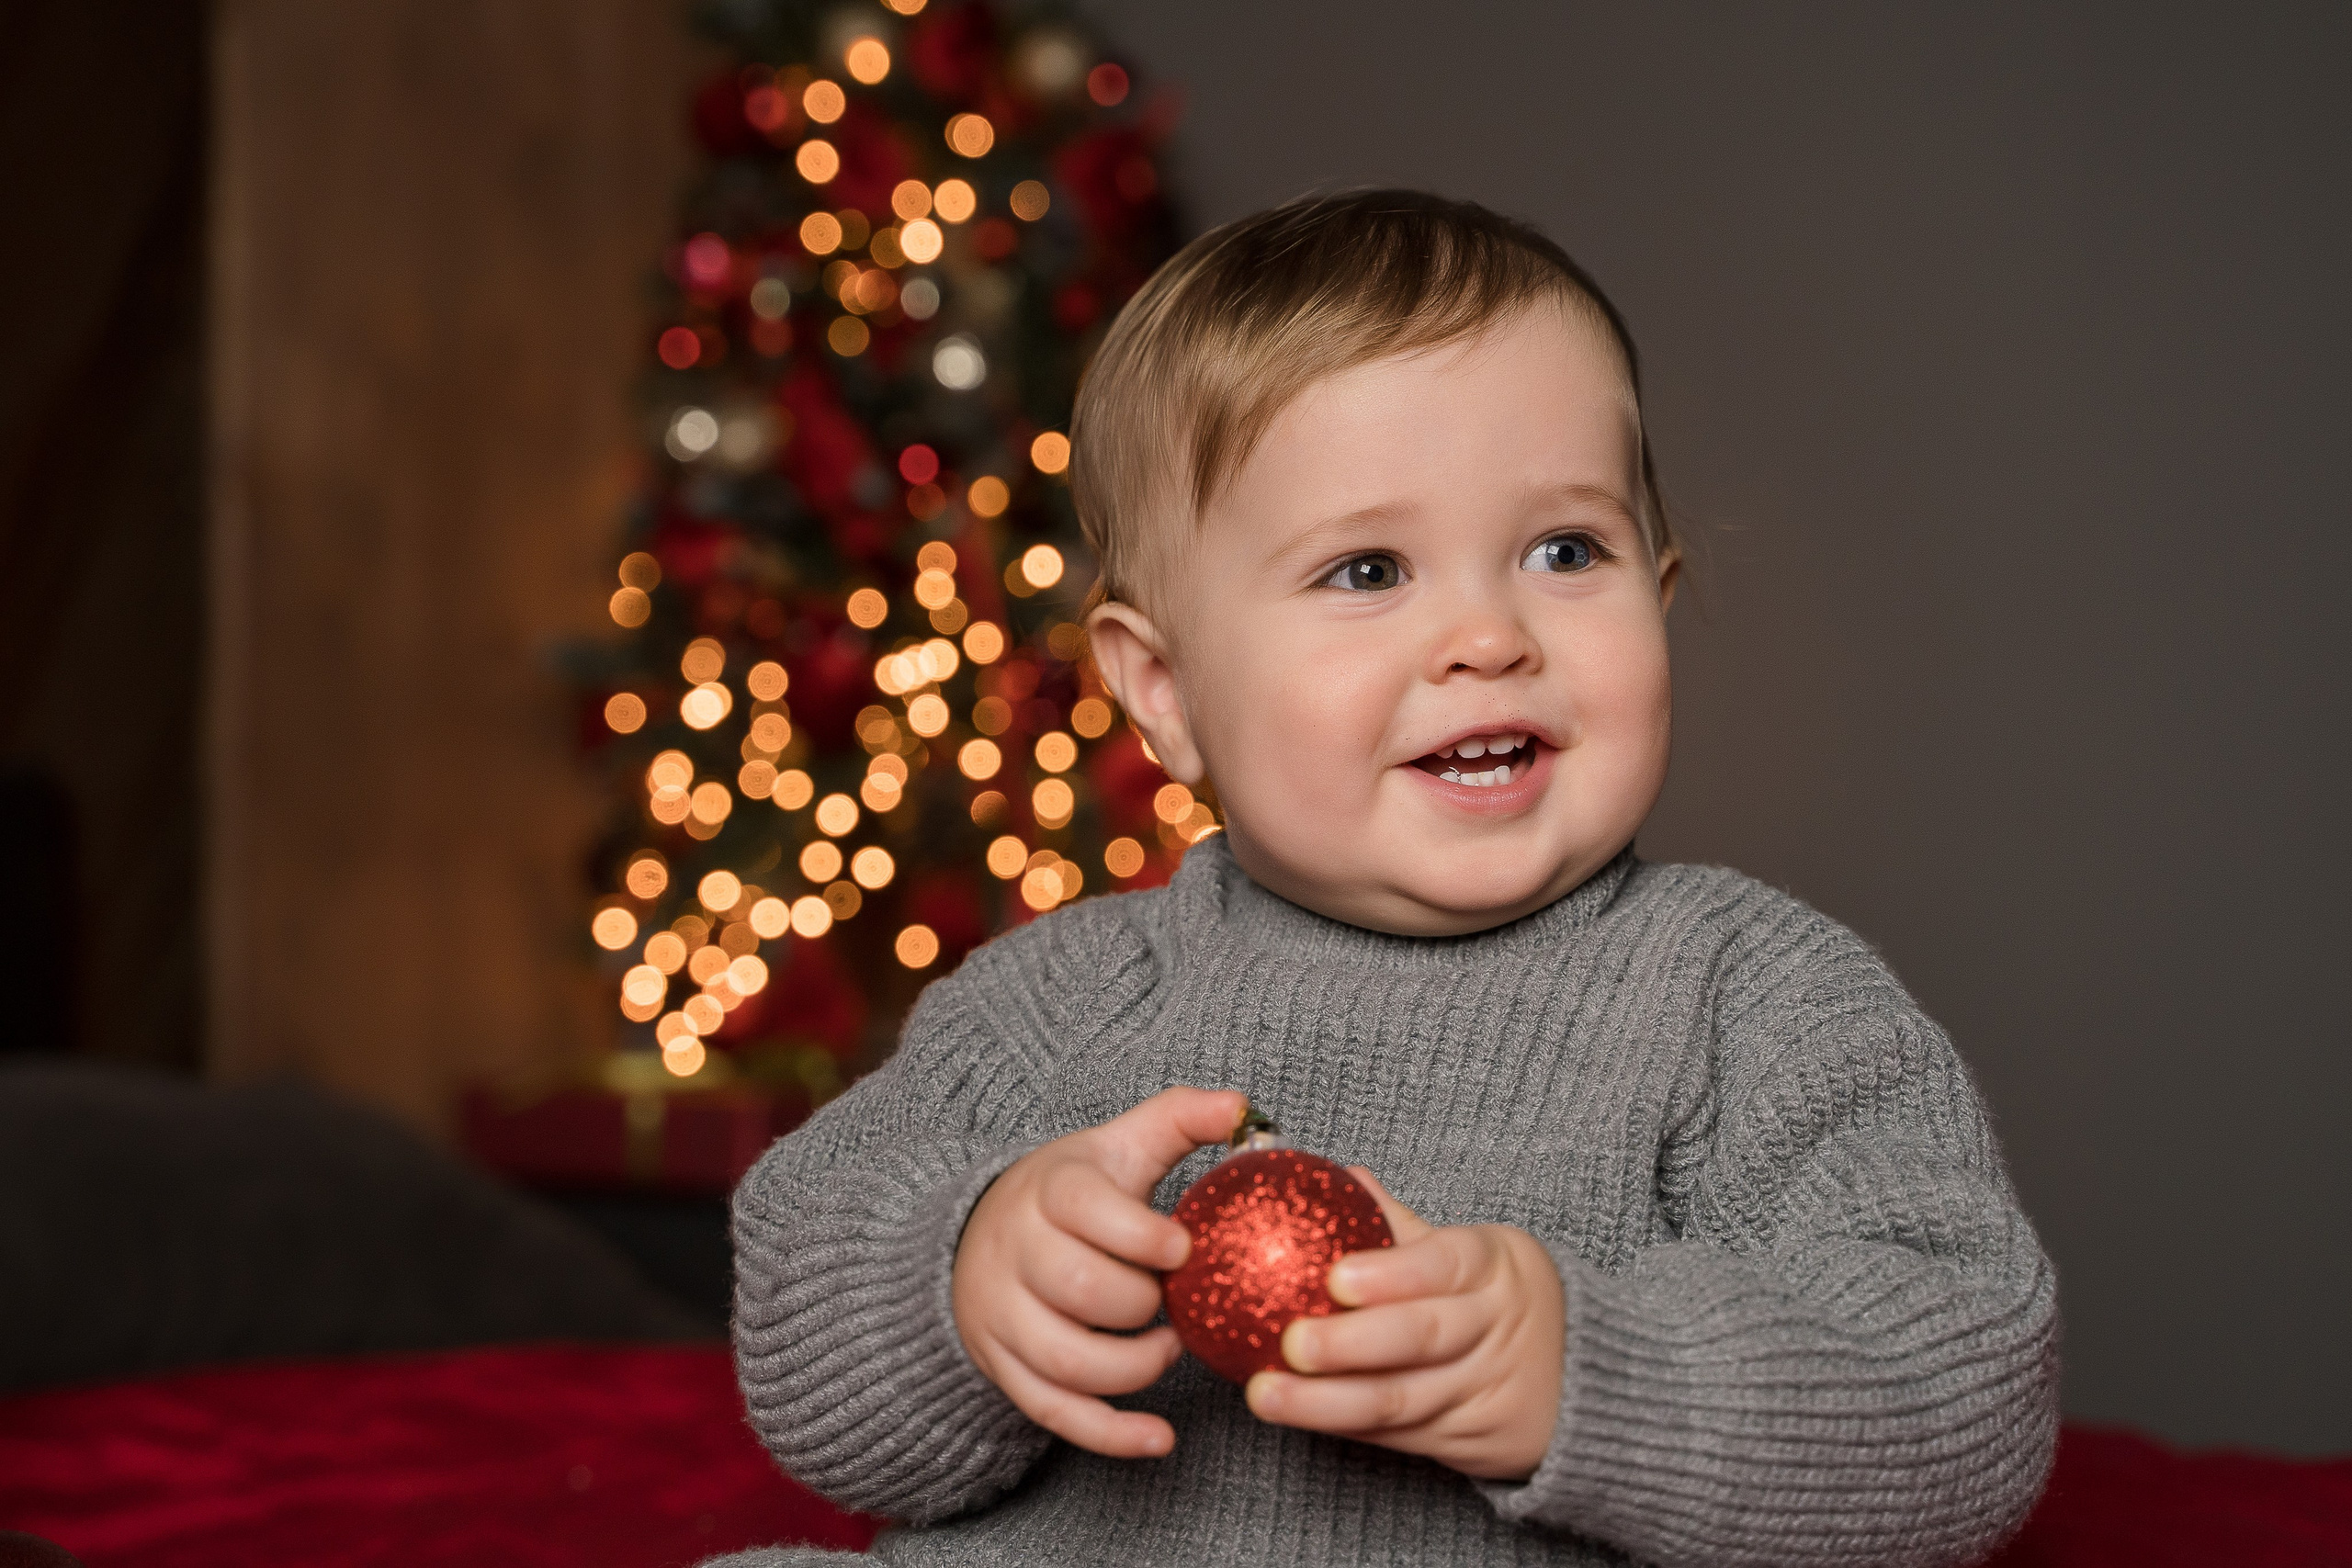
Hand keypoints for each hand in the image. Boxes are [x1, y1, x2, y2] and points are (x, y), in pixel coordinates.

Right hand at [953, 1086, 1247, 1460]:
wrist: (979, 1234)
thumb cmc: (1073, 1191)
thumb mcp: (1119, 1145)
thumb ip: (1179, 1118)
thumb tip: (1241, 1106)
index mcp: (1048, 1190)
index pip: (1083, 1208)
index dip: (1140, 1234)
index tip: (1184, 1249)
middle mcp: (1015, 1251)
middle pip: (1079, 1289)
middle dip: (1141, 1302)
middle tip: (1177, 1298)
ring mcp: (1003, 1316)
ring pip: (1065, 1360)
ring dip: (1133, 1368)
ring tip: (1171, 1349)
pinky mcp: (1005, 1367)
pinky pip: (1053, 1413)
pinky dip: (1108, 1433)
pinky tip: (1159, 1439)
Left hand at [1244, 1169, 1565, 1481]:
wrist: (1582, 1380)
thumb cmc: (1498, 1297)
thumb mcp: (1472, 1251)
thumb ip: (1399, 1225)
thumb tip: (1337, 1177)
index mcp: (1493, 1266)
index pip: (1444, 1265)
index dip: (1391, 1275)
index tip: (1336, 1280)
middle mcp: (1492, 1328)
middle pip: (1422, 1338)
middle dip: (1351, 1345)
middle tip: (1291, 1345)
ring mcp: (1480, 1390)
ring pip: (1402, 1401)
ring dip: (1327, 1404)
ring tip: (1266, 1395)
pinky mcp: (1465, 1442)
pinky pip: (1398, 1436)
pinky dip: (1343, 1427)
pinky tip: (1296, 1417)